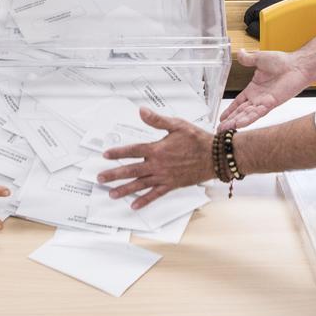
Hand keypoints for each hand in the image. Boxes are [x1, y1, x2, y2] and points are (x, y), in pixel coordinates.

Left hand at [96, 107, 213, 208]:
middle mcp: (158, 165)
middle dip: (114, 174)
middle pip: (131, 170)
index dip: (118, 153)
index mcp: (157, 149)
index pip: (133, 151)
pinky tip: (134, 205)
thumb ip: (157, 120)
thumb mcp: (177, 125)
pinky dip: (144, 200)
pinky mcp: (172, 185)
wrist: (214, 156)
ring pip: (140, 184)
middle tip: (100, 178)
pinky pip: (155, 194)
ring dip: (124, 189)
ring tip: (111, 194)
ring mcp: (164, 176)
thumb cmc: (197, 139)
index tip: (105, 155)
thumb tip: (141, 111)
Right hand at [218, 49, 311, 130]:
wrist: (297, 65)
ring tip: (225, 130)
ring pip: (246, 115)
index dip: (230, 110)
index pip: (238, 102)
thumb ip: (247, 59)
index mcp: (254, 89)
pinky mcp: (271, 103)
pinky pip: (257, 113)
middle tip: (220, 129)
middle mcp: (258, 98)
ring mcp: (264, 102)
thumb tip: (239, 53)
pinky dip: (248, 119)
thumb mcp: (259, 58)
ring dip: (235, 122)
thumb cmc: (283, 61)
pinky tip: (239, 124)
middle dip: (230, 121)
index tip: (222, 117)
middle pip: (240, 112)